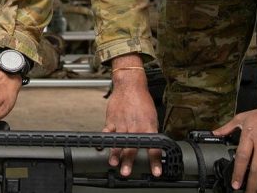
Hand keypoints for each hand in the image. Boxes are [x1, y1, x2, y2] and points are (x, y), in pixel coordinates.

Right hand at [104, 55, 161, 177]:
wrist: (130, 85)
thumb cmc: (142, 101)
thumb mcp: (152, 117)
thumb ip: (150, 132)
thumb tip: (153, 147)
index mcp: (148, 127)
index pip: (153, 147)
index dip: (155, 161)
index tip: (155, 172)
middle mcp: (136, 127)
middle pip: (133, 147)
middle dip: (129, 160)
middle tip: (126, 171)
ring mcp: (123, 123)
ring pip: (118, 141)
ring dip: (115, 154)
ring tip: (113, 163)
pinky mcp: (112, 120)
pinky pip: (107, 132)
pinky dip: (104, 140)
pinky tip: (101, 148)